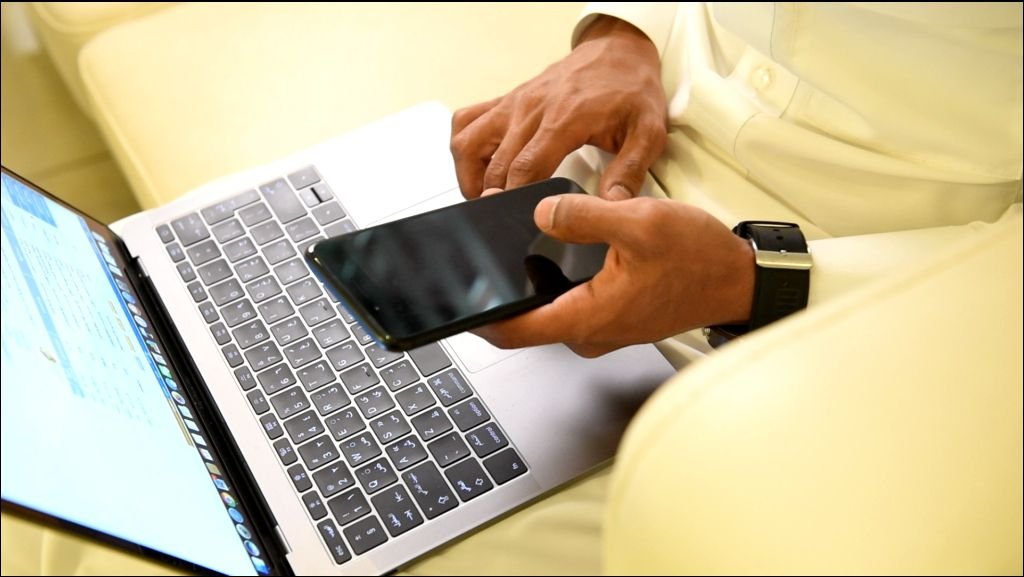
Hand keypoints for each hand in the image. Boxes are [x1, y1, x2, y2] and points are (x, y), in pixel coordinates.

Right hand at [450, 16, 666, 200]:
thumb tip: (613, 205)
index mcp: (564, 119)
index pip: (525, 168)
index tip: (518, 221)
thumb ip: (630, 170)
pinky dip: (463, 147)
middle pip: (494, 166)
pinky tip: (479, 166)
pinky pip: (465, 121)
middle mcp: (531, 110)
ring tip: (486, 198)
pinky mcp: (506, 99)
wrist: (618, 51)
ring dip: (469, 176)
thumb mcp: (648, 131)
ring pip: (467, 143)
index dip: (516, 200)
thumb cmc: (631, 91)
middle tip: (505, 222)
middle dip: (495, 199)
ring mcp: (513, 103)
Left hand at [473, 194, 755, 357]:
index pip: (516, 331)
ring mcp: (603, 328)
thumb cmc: (700, 261)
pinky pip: (571, 305)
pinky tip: (552, 255)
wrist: (738, 280)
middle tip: (479, 265)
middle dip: (500, 297)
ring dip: (529, 288)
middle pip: (527, 323)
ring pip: (549, 312)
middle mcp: (592, 332)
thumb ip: (585, 215)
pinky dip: (555, 285)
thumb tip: (542, 213)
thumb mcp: (639, 223)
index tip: (455, 303)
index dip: (479, 318)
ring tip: (510, 255)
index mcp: (590, 317)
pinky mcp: (614, 317)